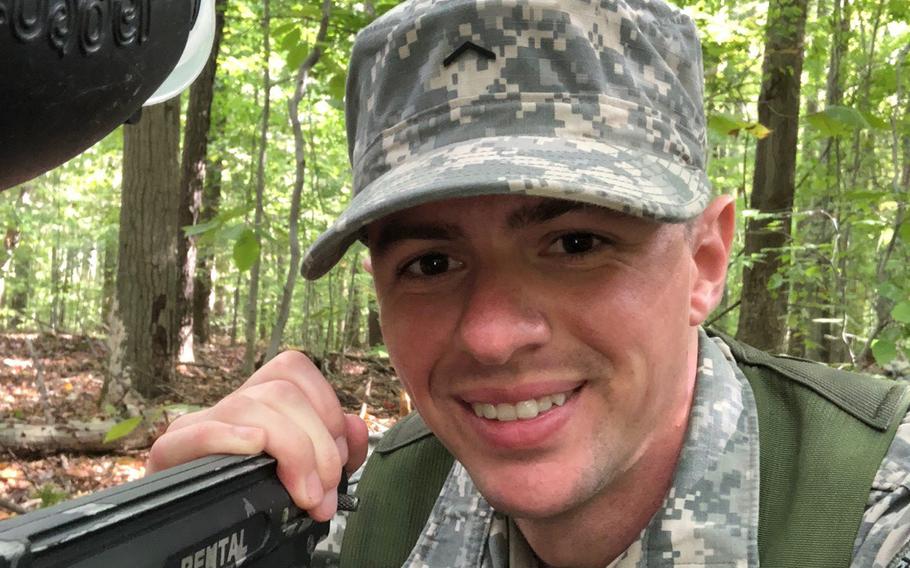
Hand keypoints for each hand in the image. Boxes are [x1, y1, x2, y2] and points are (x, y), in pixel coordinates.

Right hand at [146, 351, 368, 521]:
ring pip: (246, 405)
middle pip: (279, 391)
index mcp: (261, 404)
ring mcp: (196, 426)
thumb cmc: (260, 501)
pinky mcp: (170, 454)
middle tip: (324, 490)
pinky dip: (229, 436)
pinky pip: (196, 431)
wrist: (205, 543)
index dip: (326, 405)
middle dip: (316, 443)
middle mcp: (230, 407)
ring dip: (289, 449)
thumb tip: (355, 426)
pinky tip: (253, 447)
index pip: (292, 368)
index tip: (339, 454)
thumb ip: (341, 451)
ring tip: (304, 494)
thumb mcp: (313, 476)